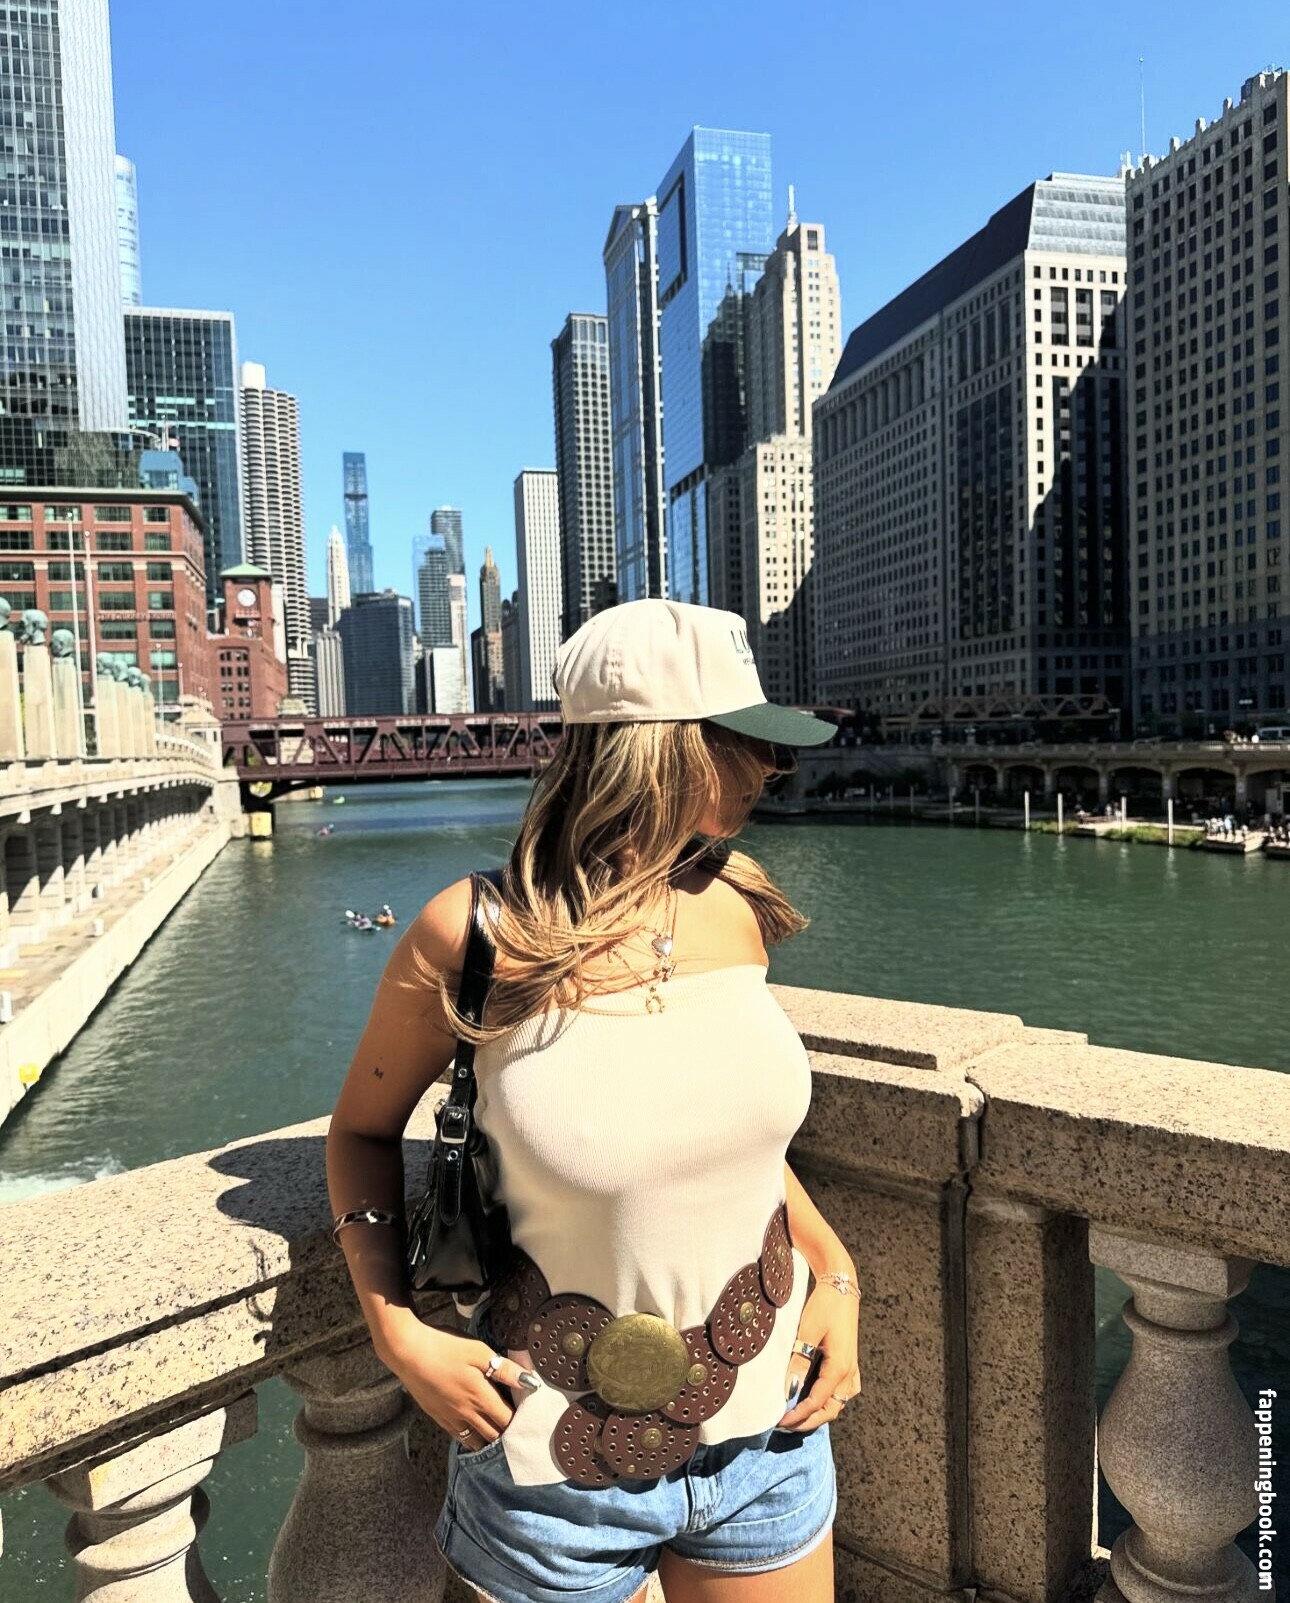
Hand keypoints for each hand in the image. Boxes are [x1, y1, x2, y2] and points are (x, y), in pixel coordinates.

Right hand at [383, 1323, 540, 1446]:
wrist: (408, 1352)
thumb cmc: (445, 1348)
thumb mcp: (479, 1352)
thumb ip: (505, 1370)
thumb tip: (530, 1383)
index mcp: (480, 1397)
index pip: (507, 1420)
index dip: (521, 1421)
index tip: (530, 1416)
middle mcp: (467, 1414)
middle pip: (494, 1435)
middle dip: (509, 1434)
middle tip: (520, 1429)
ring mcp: (451, 1418)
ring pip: (476, 1441)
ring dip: (491, 1440)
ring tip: (501, 1435)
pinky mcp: (438, 1417)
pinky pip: (459, 1437)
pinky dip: (472, 1440)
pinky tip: (477, 1434)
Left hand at [778, 1276, 861, 1433]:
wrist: (842, 1287)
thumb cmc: (824, 1306)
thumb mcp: (807, 1331)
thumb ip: (798, 1361)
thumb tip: (788, 1389)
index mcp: (840, 1367)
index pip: (816, 1402)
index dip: (798, 1415)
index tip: (780, 1421)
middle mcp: (849, 1373)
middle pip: (830, 1409)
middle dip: (808, 1421)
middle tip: (785, 1424)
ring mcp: (852, 1370)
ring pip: (837, 1404)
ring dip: (818, 1413)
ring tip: (796, 1416)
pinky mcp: (850, 1364)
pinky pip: (842, 1393)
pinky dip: (828, 1402)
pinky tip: (815, 1400)